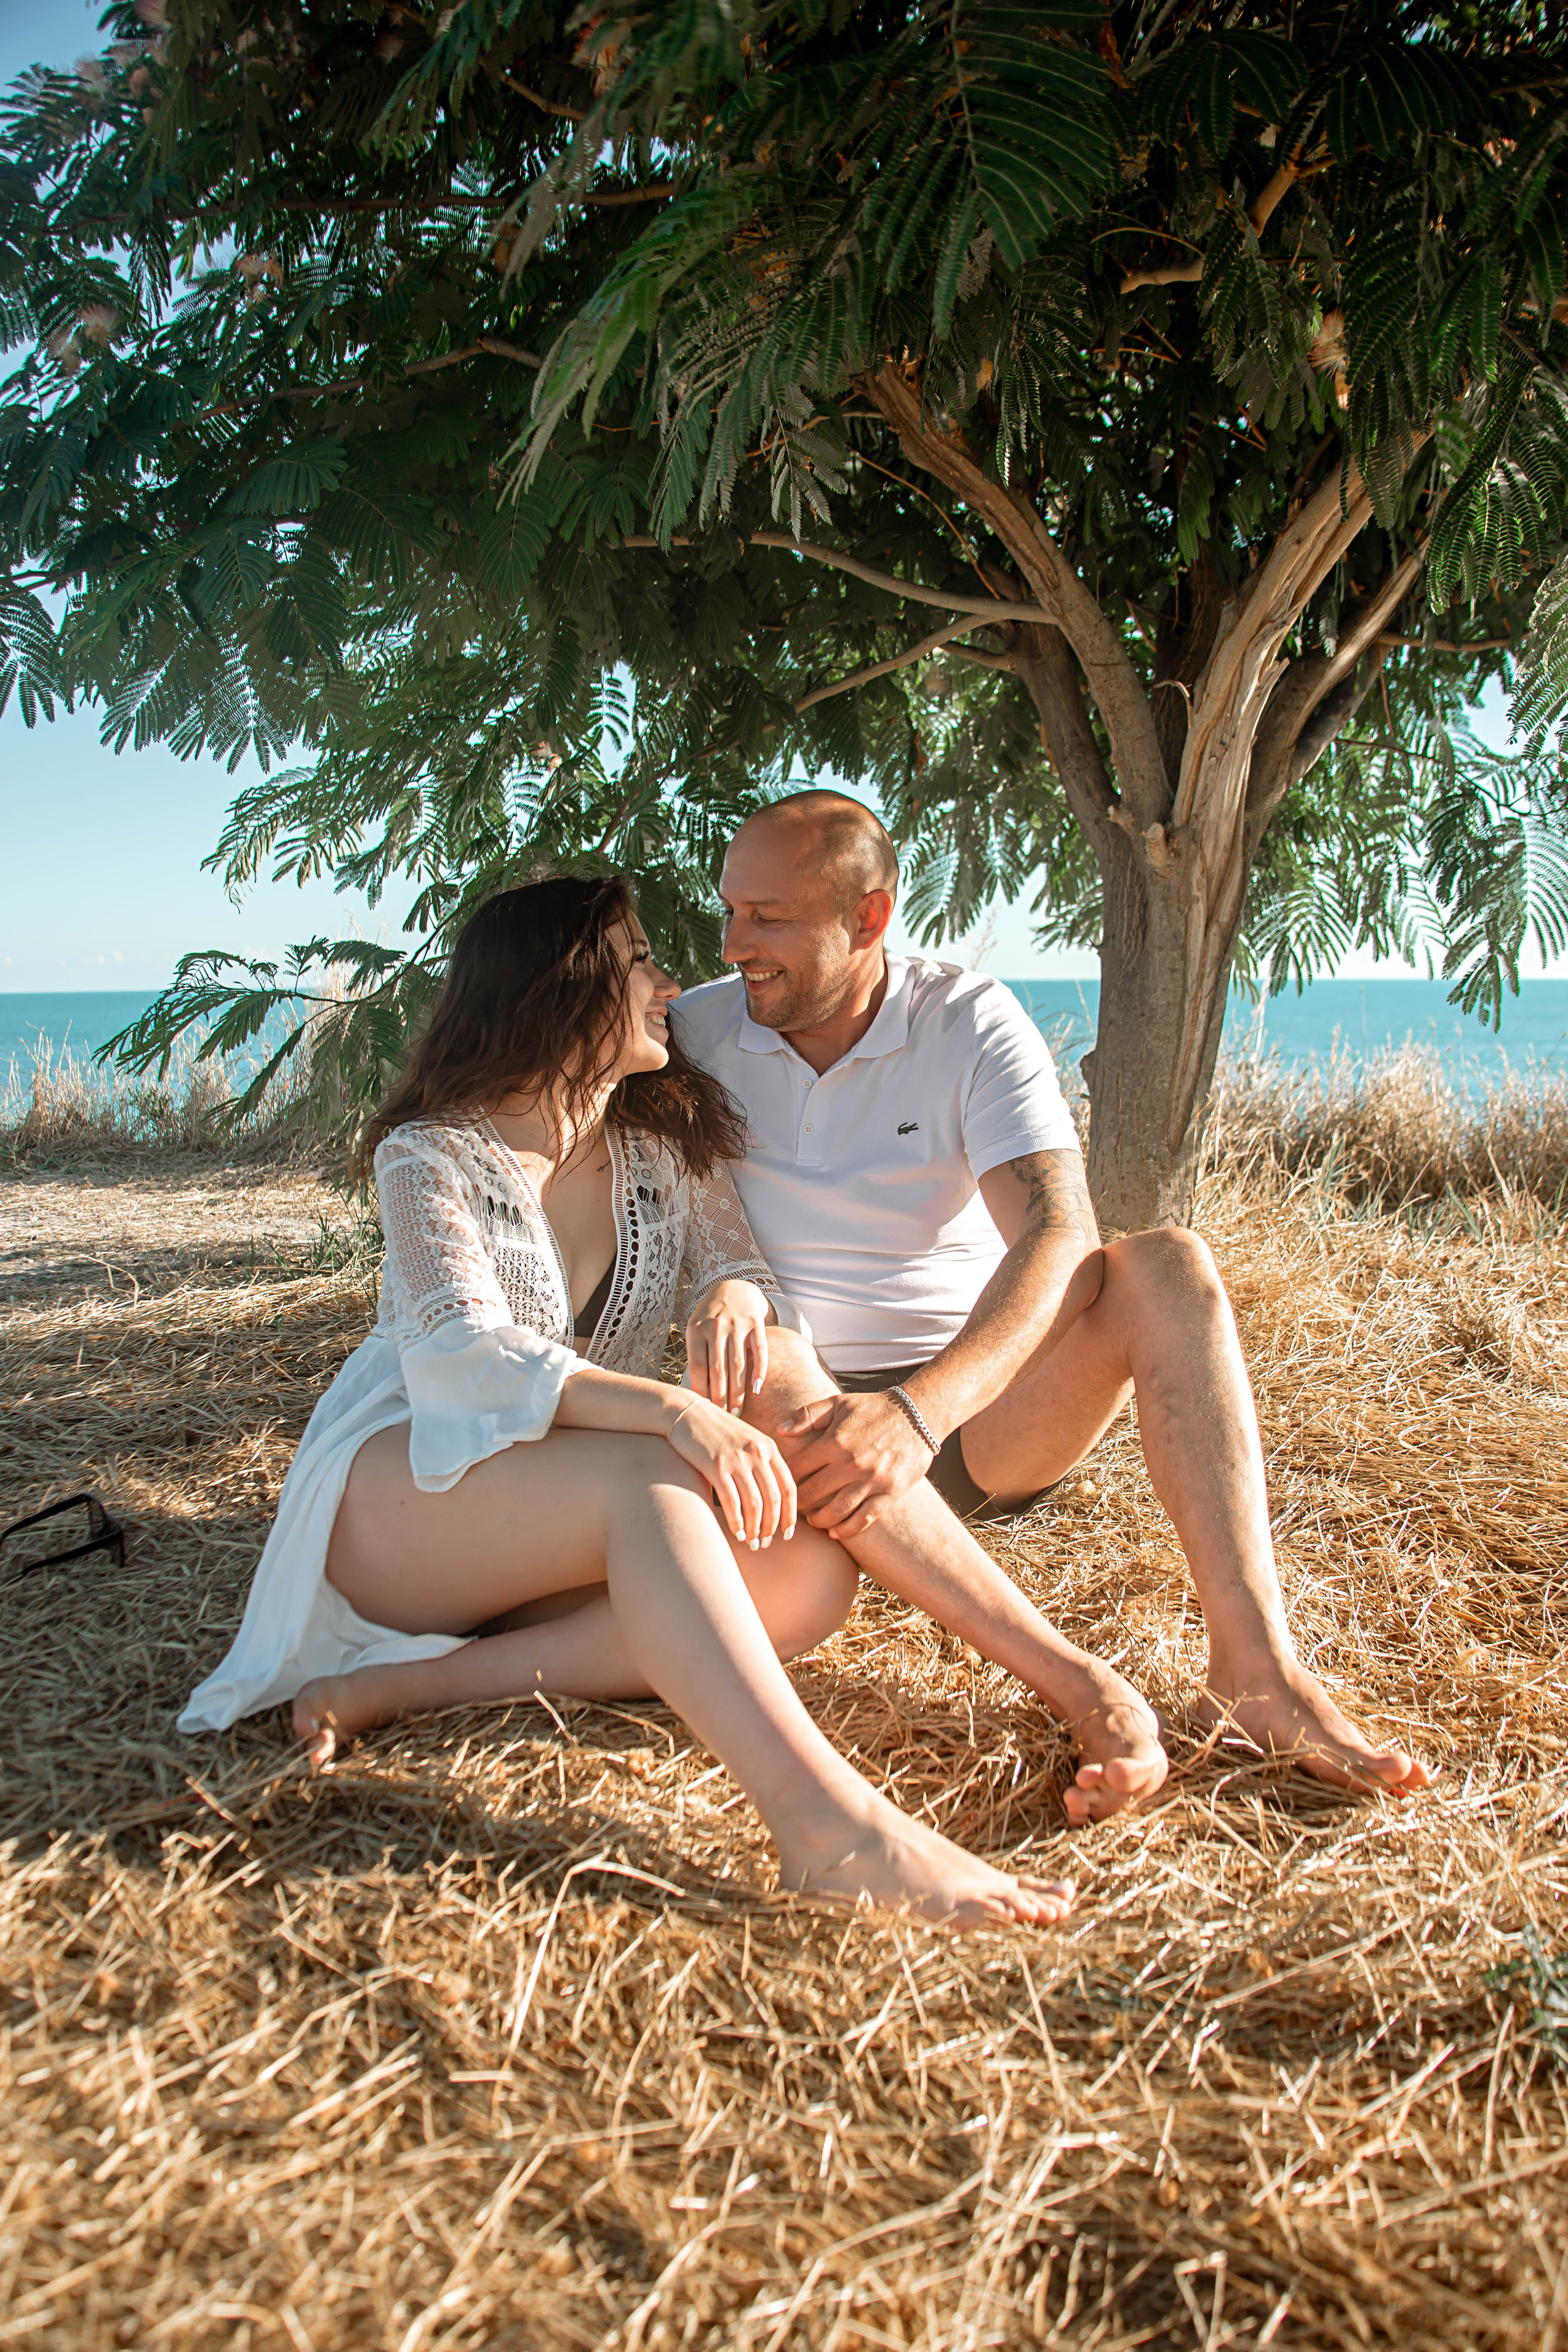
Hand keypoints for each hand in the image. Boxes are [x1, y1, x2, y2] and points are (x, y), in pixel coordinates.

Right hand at [667, 1397, 796, 1548]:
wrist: (686, 1412)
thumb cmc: (717, 1430)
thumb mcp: (747, 1440)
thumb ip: (762, 1463)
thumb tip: (771, 1499)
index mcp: (769, 1447)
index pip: (789, 1487)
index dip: (791, 1515)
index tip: (787, 1534)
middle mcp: (757, 1453)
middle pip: (774, 1499)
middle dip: (772, 1527)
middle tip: (766, 1543)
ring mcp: (737, 1459)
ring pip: (755, 1504)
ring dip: (755, 1528)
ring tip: (752, 1543)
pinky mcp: (715, 1466)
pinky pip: (732, 1502)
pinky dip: (737, 1522)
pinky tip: (737, 1533)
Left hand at [685, 1279, 772, 1414]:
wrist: (734, 1289)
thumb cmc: (710, 1317)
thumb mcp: (696, 1330)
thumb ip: (697, 1356)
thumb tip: (698, 1394)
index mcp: (696, 1329)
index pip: (698, 1367)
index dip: (701, 1391)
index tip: (704, 1410)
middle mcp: (716, 1326)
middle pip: (718, 1369)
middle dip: (720, 1397)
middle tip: (722, 1418)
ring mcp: (737, 1324)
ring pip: (737, 1365)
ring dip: (737, 1391)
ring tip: (736, 1411)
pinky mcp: (756, 1324)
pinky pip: (760, 1352)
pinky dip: (759, 1371)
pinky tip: (757, 1389)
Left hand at [776, 1392, 935, 1539]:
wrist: (917, 1416)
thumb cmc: (873, 1409)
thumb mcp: (838, 1403)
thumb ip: (806, 1415)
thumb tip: (779, 1431)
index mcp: (834, 1441)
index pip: (798, 1467)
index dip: (785, 1477)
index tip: (780, 1484)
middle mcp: (850, 1463)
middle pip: (813, 1493)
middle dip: (797, 1503)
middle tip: (791, 1508)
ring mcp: (871, 1480)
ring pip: (836, 1511)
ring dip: (819, 1520)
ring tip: (812, 1521)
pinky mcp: (890, 1493)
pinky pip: (864, 1518)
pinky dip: (847, 1529)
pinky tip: (835, 1532)